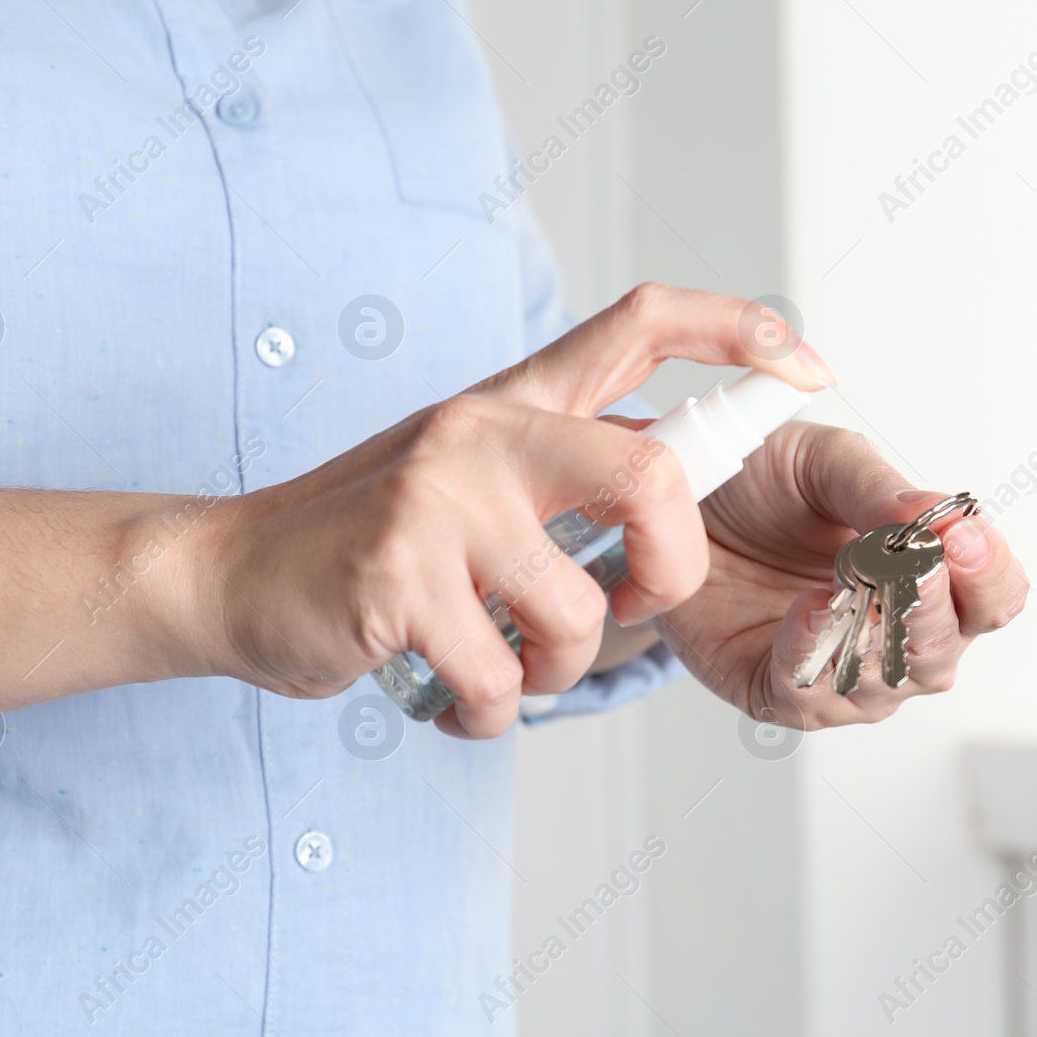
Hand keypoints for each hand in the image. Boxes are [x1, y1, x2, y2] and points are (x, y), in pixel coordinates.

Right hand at [162, 285, 834, 737]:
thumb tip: (673, 497)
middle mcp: (483, 433)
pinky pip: (500, 679)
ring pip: (578, 613)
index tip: (806, 366)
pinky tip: (451, 694)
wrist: (230, 572)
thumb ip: (558, 472)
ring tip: (502, 664)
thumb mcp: (466, 473)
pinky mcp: (396, 577)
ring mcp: (437, 500)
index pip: (639, 324)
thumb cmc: (366, 537)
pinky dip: (488, 713)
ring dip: (554, 671)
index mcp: (512, 403)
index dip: (737, 331)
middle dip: (671, 573)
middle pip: (654, 477)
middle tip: (631, 608)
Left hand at [652, 422, 1027, 728]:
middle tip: (916, 564)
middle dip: (931, 607)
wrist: (675, 502)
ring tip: (853, 584)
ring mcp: (840, 672)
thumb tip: (934, 515)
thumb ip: (878, 489)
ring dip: (872, 636)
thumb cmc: (762, 485)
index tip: (963, 536)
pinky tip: (809, 609)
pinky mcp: (777, 690)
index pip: (992, 597)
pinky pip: (808, 695)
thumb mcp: (823, 463)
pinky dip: (812, 655)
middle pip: (943, 649)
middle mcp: (896, 636)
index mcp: (929, 576)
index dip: (989, 573)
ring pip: (883, 683)